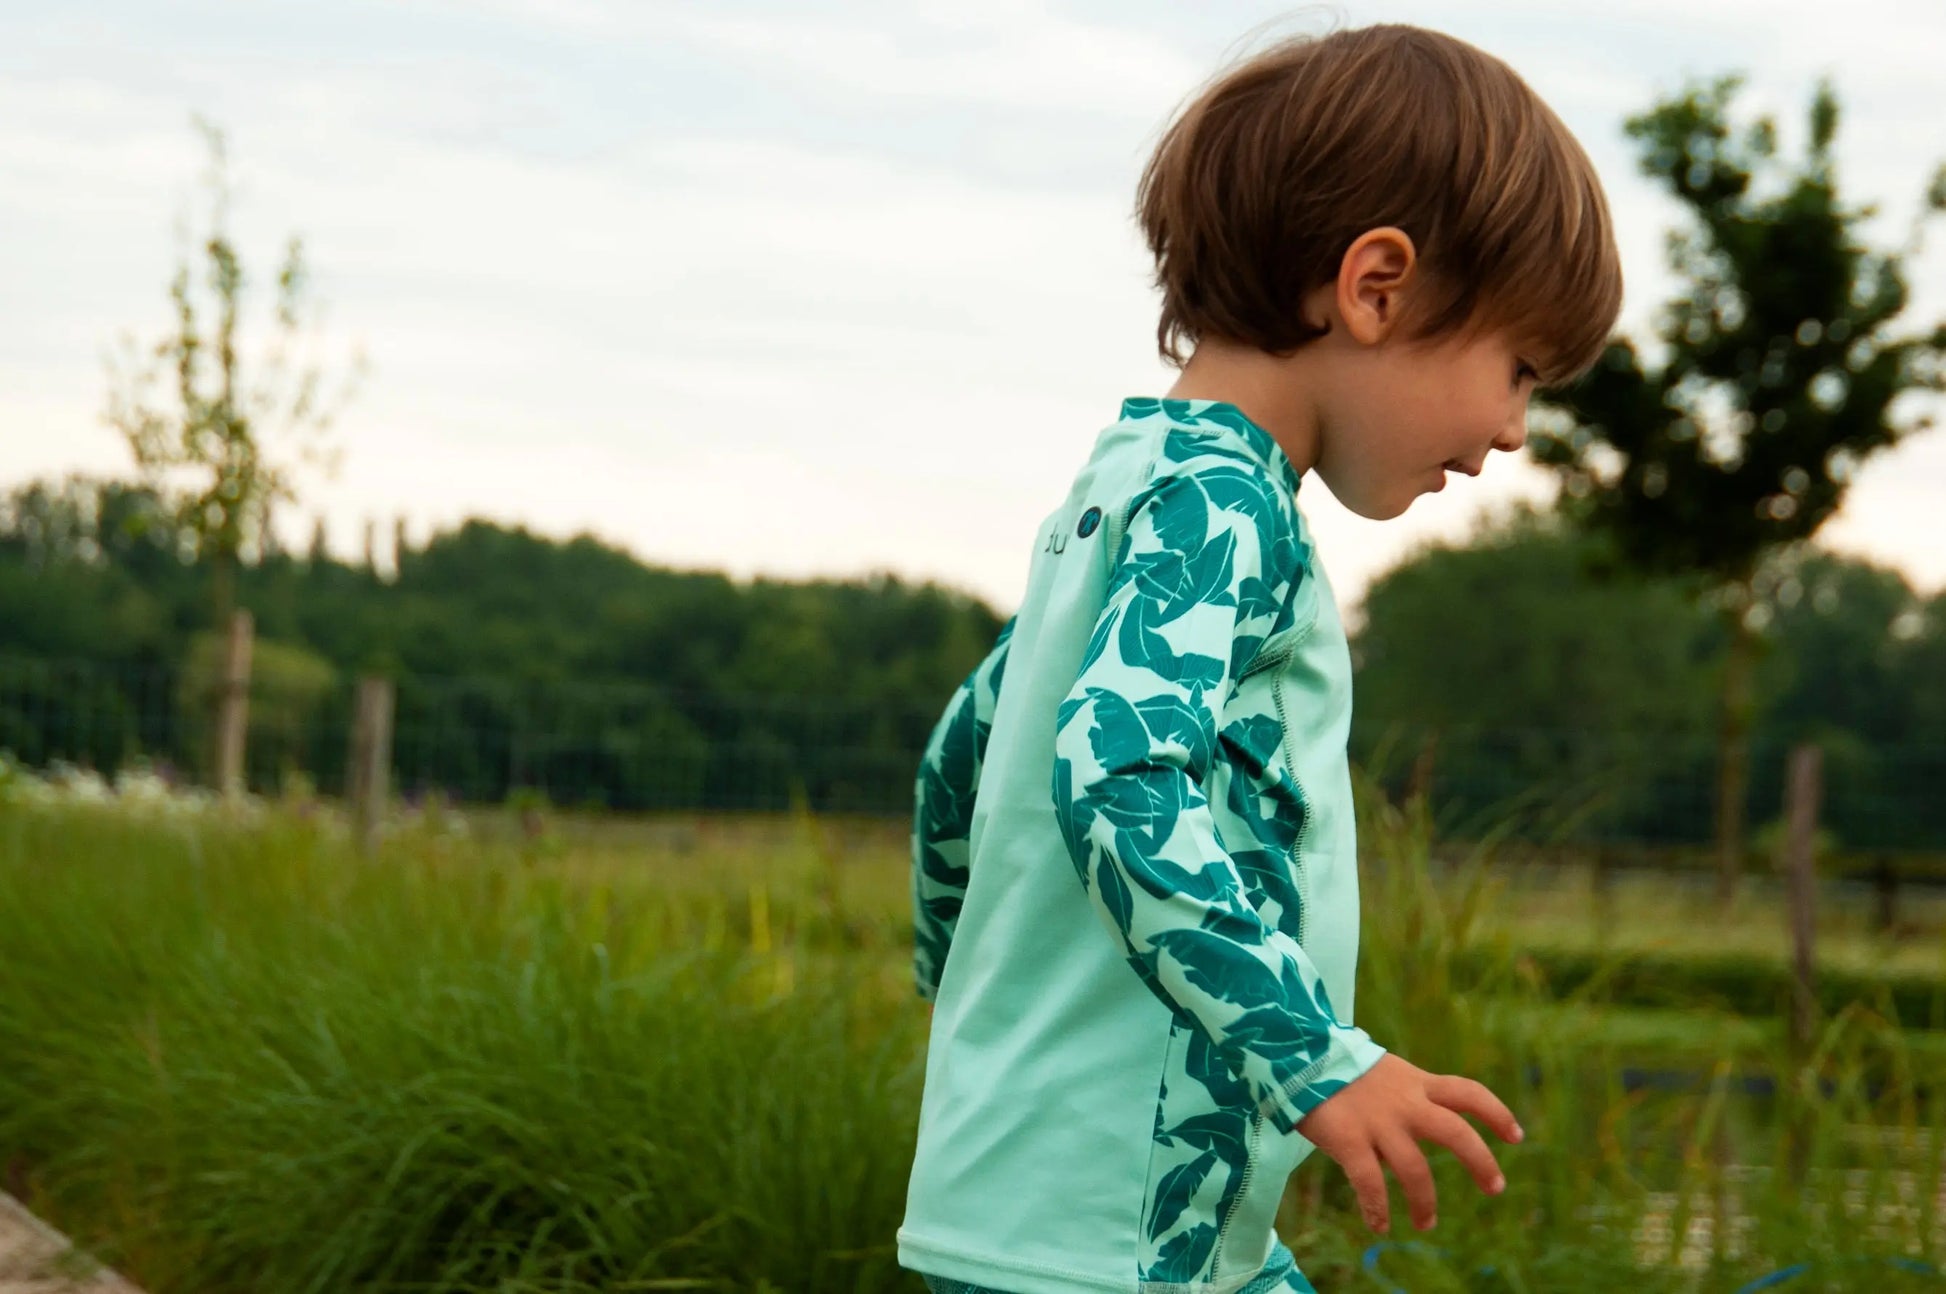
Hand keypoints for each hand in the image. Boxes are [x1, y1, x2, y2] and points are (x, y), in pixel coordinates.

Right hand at [1295, 1053, 1522, 1234]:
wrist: (1295, 1052)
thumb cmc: (1337, 1067)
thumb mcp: (1382, 1074)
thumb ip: (1403, 1101)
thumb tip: (1413, 1141)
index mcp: (1415, 1083)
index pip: (1468, 1094)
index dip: (1496, 1114)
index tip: (1515, 1136)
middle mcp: (1404, 1103)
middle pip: (1457, 1133)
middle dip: (1481, 1163)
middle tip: (1495, 1187)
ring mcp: (1378, 1122)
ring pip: (1415, 1170)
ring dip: (1425, 1203)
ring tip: (1425, 1223)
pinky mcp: (1348, 1139)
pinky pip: (1370, 1184)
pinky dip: (1378, 1209)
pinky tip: (1380, 1225)